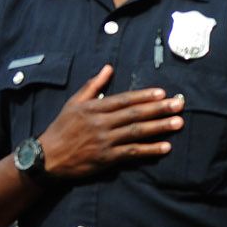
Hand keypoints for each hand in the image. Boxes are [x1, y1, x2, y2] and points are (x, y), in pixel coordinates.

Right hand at [36, 65, 186, 178]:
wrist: (47, 157)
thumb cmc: (62, 128)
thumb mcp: (74, 103)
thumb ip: (93, 85)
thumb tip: (108, 68)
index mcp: (93, 108)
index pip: (123, 100)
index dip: (144, 96)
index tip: (162, 93)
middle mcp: (100, 123)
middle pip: (134, 114)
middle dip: (158, 109)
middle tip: (179, 105)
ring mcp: (104, 141)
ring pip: (136, 132)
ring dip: (159, 127)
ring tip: (178, 123)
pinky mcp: (107, 158)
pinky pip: (132, 152)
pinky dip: (150, 150)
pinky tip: (166, 147)